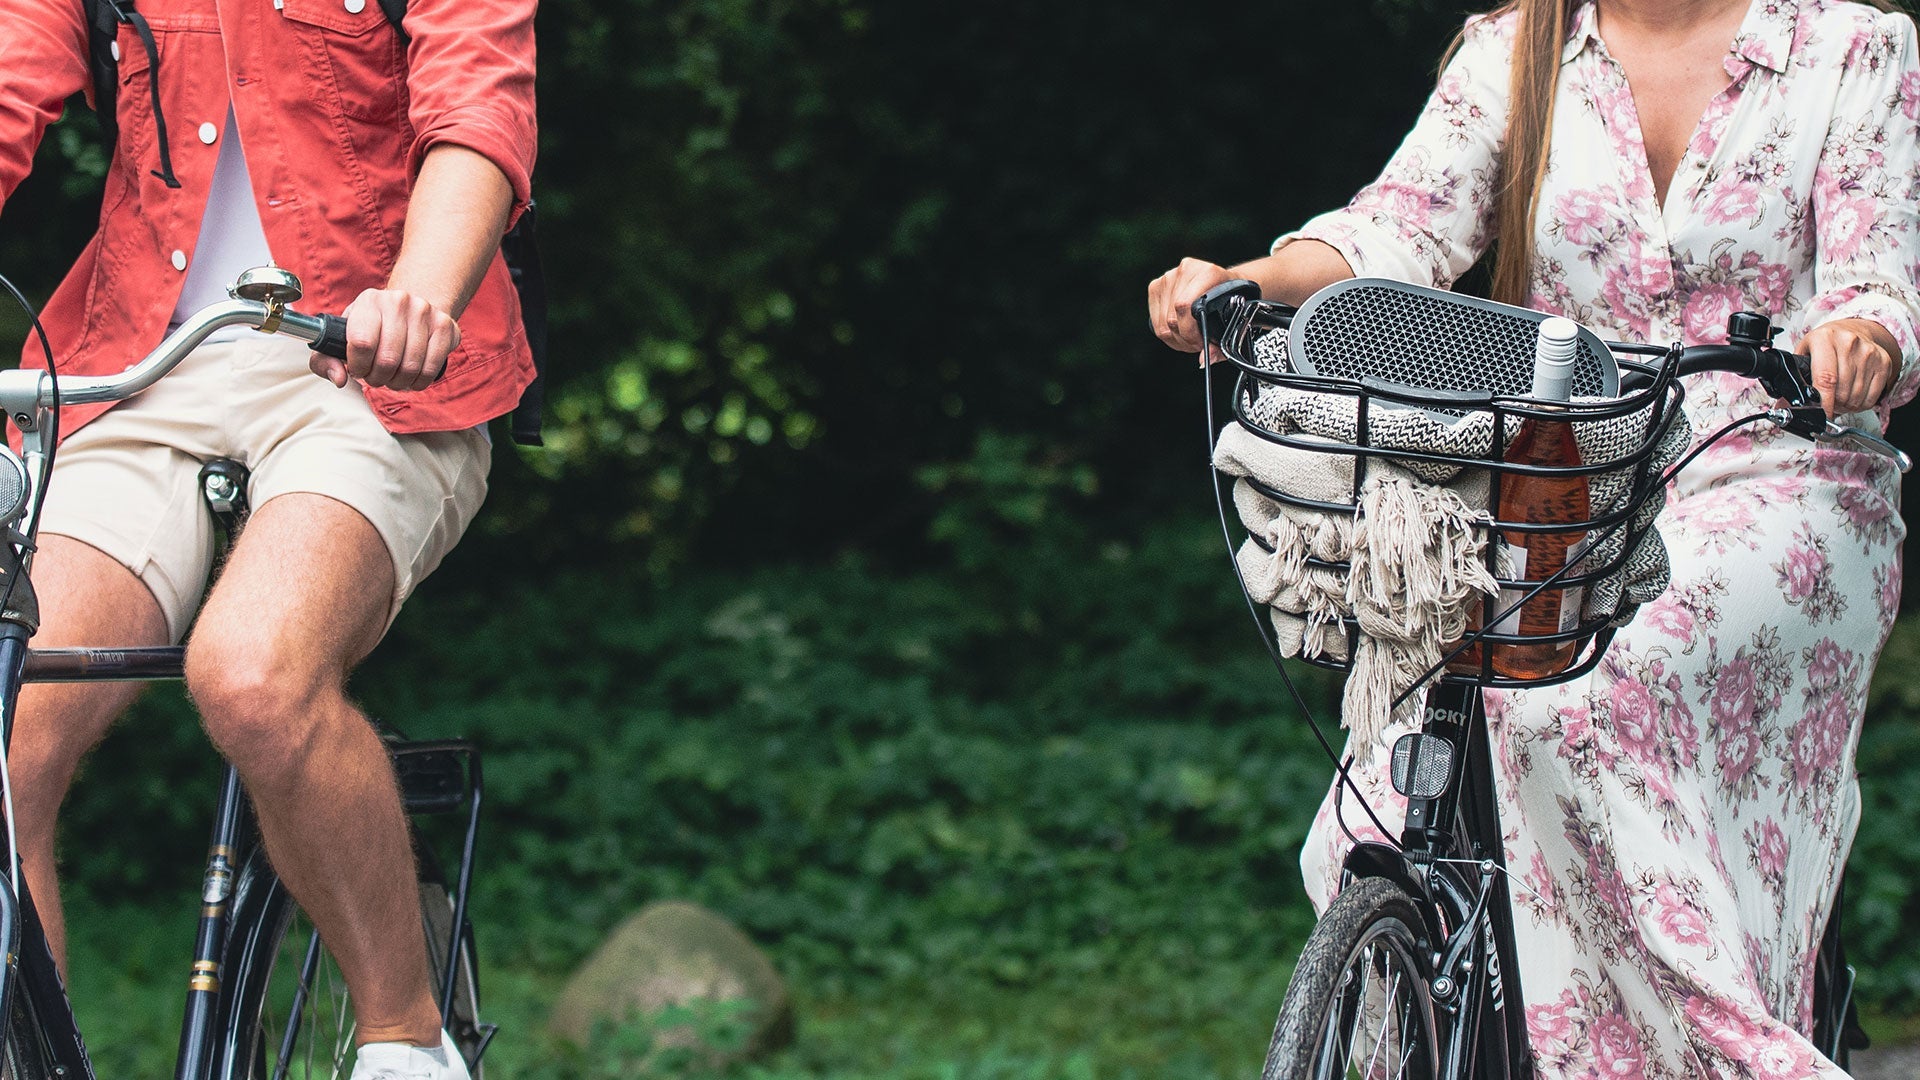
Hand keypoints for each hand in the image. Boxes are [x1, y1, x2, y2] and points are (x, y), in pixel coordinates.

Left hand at [311, 288, 460, 391]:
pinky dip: (419, 381)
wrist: (411, 310)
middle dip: (379, 378)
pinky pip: (432, 367)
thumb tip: (339, 378)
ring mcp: (425, 312)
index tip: (359, 369)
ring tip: (393, 378)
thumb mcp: (342, 338)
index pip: (361, 342)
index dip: (358, 366)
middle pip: (388, 359)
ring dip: (399, 382)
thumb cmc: (373, 329)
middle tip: (377, 377)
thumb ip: (326, 360)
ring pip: (411, 367)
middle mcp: (398, 301)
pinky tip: (412, 377)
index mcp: (369, 301)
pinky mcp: (445, 326)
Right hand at [1148, 257, 1243, 353]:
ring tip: (1189, 337)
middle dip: (1184, 339)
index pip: (1184, 306)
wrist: (1225, 284)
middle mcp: (1186, 271)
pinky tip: (1179, 330)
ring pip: (1162, 323)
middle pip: (1172, 318)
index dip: (1190, 332)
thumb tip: (1205, 360)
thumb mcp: (1232, 321)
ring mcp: (1169, 276)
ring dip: (1175, 338)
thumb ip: (1222, 345)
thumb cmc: (1229, 303)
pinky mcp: (1156, 285)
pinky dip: (1165, 332)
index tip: (1200, 344)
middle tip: (1196, 343)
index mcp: (1209, 273)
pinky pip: (1154, 320)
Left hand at [1798, 318, 1896, 416]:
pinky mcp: (1884, 362)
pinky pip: (1871, 398)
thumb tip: (1783, 406)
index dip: (1823, 402)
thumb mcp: (1805, 353)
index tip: (1820, 415)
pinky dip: (1860, 404)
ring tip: (1839, 395)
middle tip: (1827, 401)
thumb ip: (1794, 378)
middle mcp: (1849, 343)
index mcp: (1825, 339)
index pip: (1826, 378)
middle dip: (1832, 404)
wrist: (1852, 329)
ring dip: (1845, 405)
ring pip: (1856, 397)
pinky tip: (1853, 393)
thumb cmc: (1825, 343)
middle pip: (1841, 392)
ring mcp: (1869, 352)